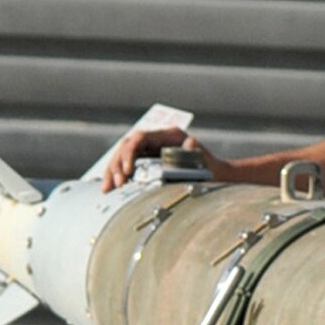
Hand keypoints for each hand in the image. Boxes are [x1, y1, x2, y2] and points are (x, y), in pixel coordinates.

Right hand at [100, 128, 226, 191]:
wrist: (216, 175)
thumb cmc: (211, 168)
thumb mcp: (204, 160)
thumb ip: (195, 153)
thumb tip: (192, 142)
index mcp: (169, 136)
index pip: (140, 138)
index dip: (130, 153)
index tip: (127, 172)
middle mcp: (157, 139)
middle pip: (127, 147)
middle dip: (117, 165)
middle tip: (116, 184)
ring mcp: (151, 149)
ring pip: (123, 156)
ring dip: (113, 172)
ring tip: (107, 189)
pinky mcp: (147, 160)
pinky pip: (127, 165)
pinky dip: (117, 176)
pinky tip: (109, 189)